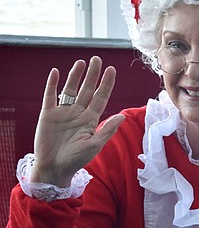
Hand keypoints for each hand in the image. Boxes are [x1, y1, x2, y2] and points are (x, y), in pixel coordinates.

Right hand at [32, 57, 124, 186]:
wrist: (54, 168)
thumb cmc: (76, 160)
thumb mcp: (94, 145)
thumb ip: (107, 130)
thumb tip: (122, 116)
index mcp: (91, 119)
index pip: (101, 97)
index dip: (106, 84)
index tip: (112, 70)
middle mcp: (78, 113)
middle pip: (87, 89)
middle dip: (93, 75)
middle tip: (97, 59)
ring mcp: (63, 112)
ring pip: (70, 90)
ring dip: (75, 76)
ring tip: (81, 62)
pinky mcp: (48, 114)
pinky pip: (50, 96)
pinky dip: (52, 84)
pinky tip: (56, 72)